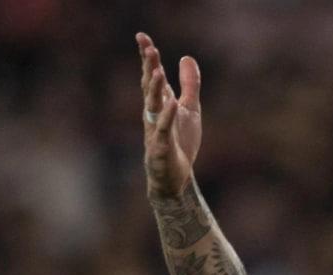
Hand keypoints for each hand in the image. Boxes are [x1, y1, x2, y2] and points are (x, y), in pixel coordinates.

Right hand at [137, 32, 202, 198]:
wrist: (176, 178)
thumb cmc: (179, 143)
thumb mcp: (190, 110)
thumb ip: (189, 85)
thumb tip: (187, 57)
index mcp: (159, 105)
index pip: (152, 77)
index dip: (148, 58)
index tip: (143, 37)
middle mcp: (153, 115)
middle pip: (149, 88)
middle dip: (149, 68)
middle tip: (148, 47)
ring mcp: (154, 131)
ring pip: (152, 108)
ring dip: (155, 90)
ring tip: (158, 72)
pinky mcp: (160, 149)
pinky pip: (162, 131)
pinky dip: (166, 117)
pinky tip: (172, 104)